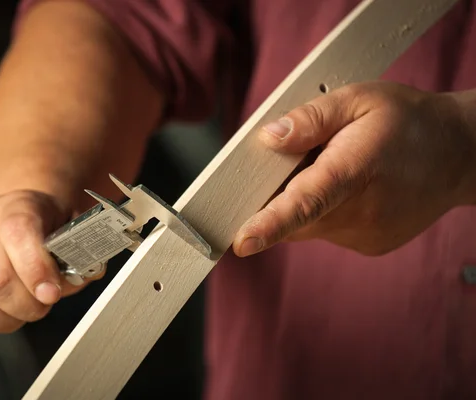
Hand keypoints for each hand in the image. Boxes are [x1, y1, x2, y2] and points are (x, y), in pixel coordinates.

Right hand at [0, 190, 95, 340]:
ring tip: (19, 312)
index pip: (18, 234)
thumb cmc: (44, 226)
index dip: (37, 270)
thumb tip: (78, 280)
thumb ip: (79, 257)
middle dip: (26, 305)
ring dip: (3, 320)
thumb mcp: (70, 230)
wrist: (16, 214)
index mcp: (16, 207)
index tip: (52, 293)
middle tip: (41, 305)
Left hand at [234, 82, 475, 256]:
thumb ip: (310, 118)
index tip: (242, 242)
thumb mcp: (359, 99)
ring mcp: (367, 234)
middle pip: (296, 216)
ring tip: (336, 169)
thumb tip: (268, 138)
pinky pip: (327, 230)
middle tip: (301, 162)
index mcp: (355, 170)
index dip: (271, 223)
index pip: (306, 202)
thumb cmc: (408, 123)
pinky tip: (350, 188)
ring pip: (309, 225)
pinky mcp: (370, 245)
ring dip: (305, 201)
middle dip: (279, 196)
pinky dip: (324, 211)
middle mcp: (362, 211)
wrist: (459, 155)